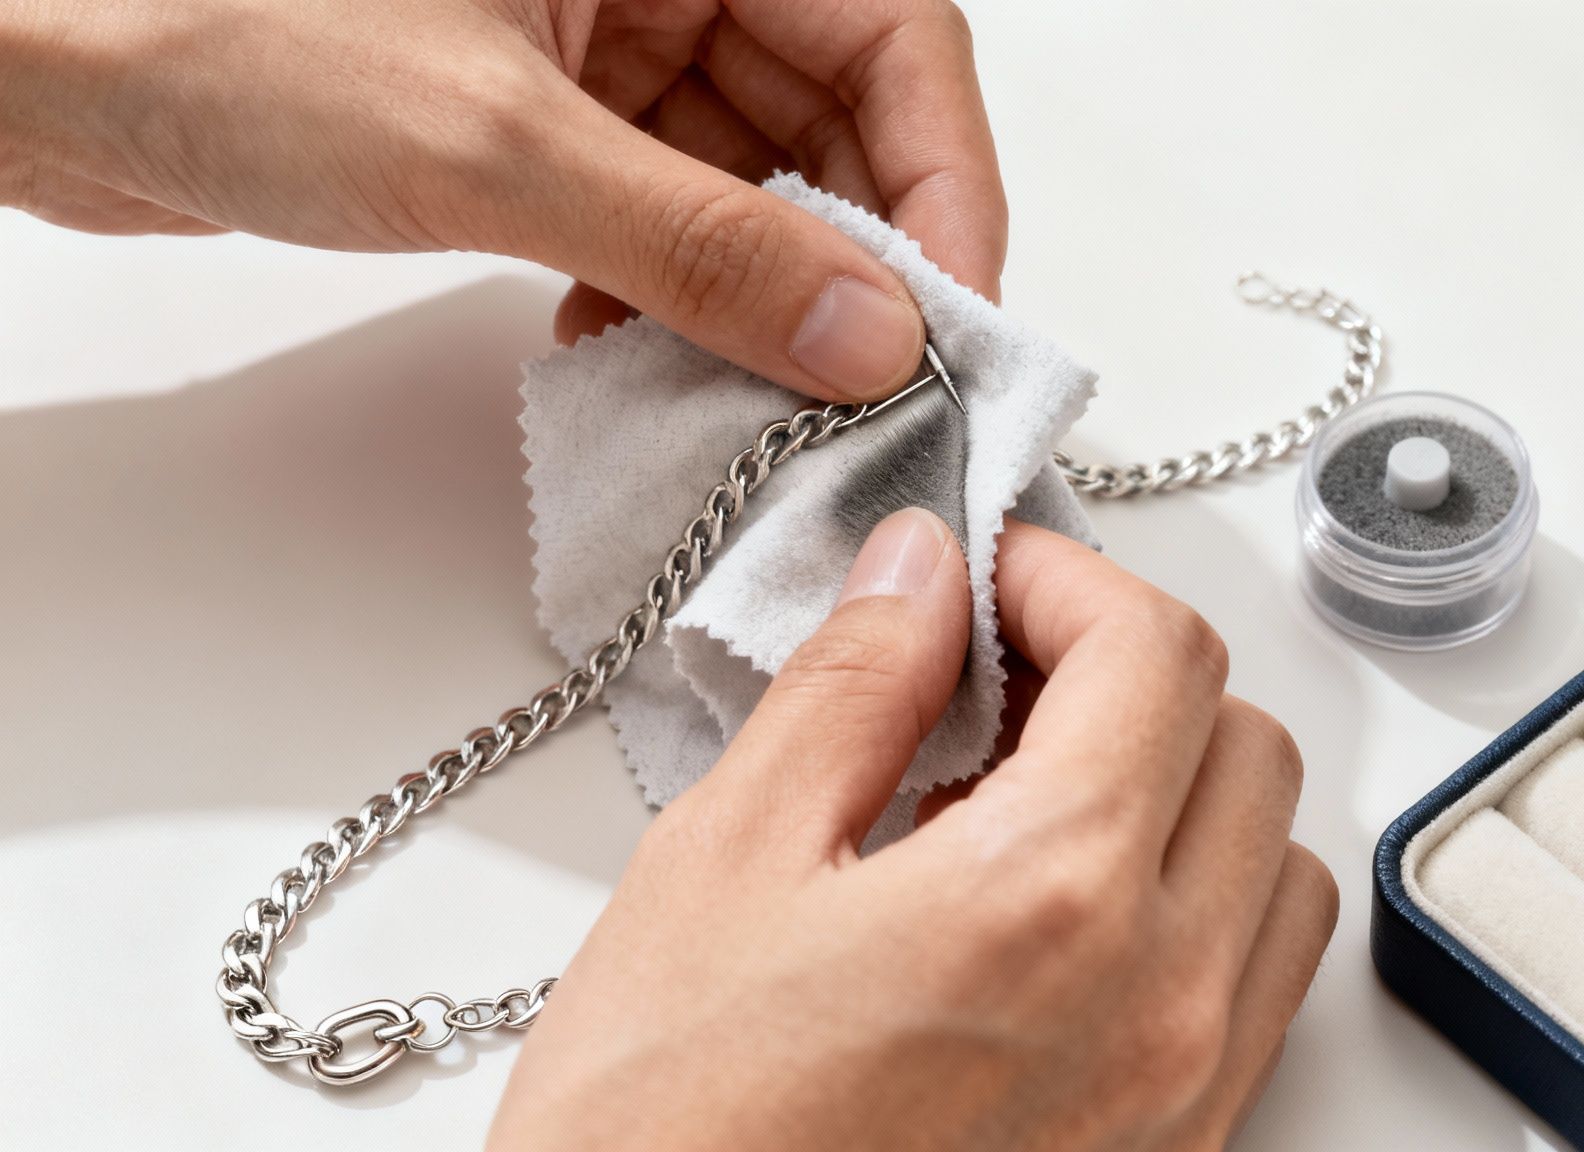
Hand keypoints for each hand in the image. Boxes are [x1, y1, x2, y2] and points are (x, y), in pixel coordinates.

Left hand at [0, 0, 1005, 399]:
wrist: (46, 65)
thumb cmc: (220, 22)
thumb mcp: (493, 146)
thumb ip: (699, 245)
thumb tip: (865, 331)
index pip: (892, 36)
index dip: (943, 180)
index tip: (953, 317)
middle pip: (839, 118)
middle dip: (856, 258)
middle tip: (865, 387)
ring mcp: (605, 50)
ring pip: (758, 184)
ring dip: (763, 299)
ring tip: (752, 398)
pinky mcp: (549, 127)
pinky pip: (670, 221)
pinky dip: (673, 302)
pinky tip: (638, 366)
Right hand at [489, 510, 1338, 1150]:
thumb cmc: (665, 1135)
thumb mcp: (723, 862)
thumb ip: (853, 686)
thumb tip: (920, 574)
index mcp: (1046, 900)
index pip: (1155, 654)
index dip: (1067, 579)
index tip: (988, 583)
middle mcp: (1157, 1002)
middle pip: (1244, 744)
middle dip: (1132, 675)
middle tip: (1001, 680)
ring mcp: (1182, 1096)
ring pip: (1277, 867)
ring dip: (1181, 794)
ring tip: (1028, 805)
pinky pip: (1255, 989)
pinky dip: (1193, 910)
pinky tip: (1054, 920)